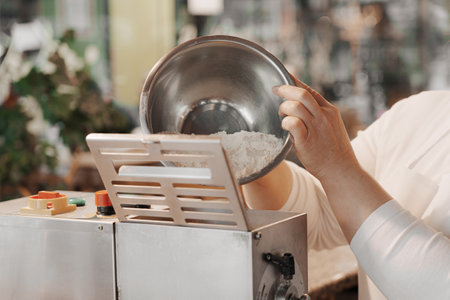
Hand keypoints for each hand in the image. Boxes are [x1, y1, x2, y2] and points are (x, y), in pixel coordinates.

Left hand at [275, 77, 390, 240]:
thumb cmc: (333, 152)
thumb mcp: (330, 128)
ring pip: (295, 106)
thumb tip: (296, 110)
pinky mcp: (307, 140)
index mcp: (330, 111)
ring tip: (282, 114)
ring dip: (284, 107)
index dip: (295, 82)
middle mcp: (324, 116)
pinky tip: (285, 127)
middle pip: (302, 93)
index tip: (284, 77)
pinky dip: (285, 122)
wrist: (341, 171)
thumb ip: (316, 117)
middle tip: (276, 90)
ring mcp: (316, 128)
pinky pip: (292, 123)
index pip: (310, 91)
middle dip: (286, 89)